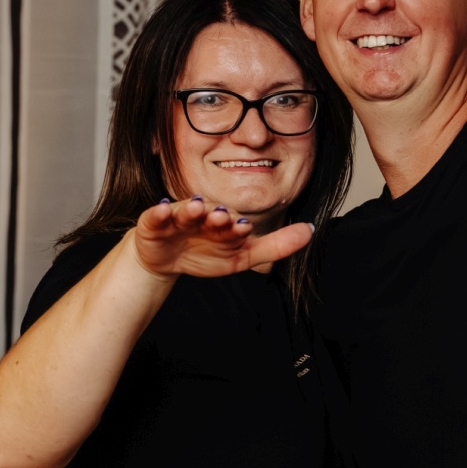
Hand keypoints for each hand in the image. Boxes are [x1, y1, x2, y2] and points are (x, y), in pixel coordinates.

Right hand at [130, 197, 313, 279]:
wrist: (167, 260)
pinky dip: (159, 211)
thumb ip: (276, 246)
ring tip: (196, 207)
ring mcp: (179, 217)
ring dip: (191, 209)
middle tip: (222, 217)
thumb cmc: (206, 254)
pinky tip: (163, 209)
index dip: (238, 227)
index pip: (234, 225)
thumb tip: (311, 230)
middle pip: (211, 215)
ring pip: (186, 212)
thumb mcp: (242, 257)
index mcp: (225, 223)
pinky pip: (156, 214)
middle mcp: (204, 215)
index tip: (244, 227)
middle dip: (217, 217)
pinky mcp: (155, 221)